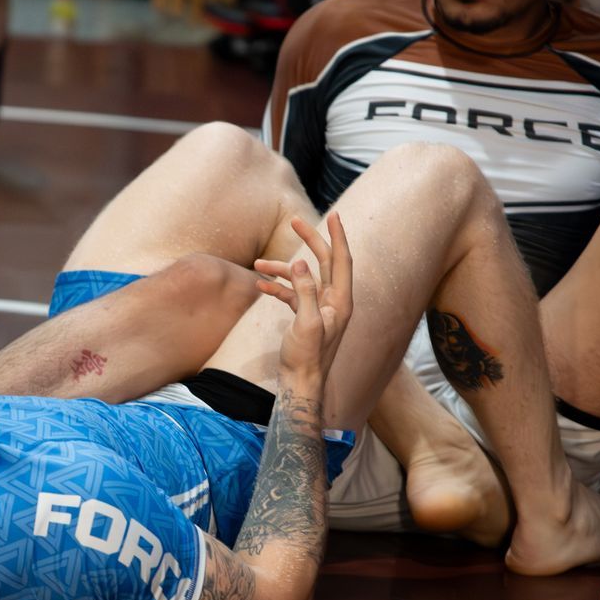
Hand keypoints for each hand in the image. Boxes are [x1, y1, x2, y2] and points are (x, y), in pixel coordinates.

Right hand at [254, 212, 351, 388]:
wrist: (301, 384)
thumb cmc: (307, 358)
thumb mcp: (307, 323)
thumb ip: (305, 291)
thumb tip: (299, 262)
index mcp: (340, 301)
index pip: (342, 261)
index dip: (338, 237)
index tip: (335, 215)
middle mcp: (333, 301)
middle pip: (323, 262)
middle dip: (309, 242)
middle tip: (294, 222)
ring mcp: (319, 309)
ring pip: (302, 278)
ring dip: (281, 269)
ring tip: (257, 264)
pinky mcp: (305, 316)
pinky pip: (291, 294)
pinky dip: (277, 288)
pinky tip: (259, 285)